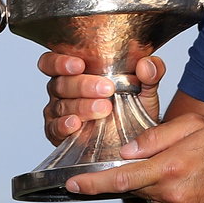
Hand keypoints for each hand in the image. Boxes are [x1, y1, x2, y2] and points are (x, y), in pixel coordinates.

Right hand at [39, 53, 164, 145]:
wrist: (135, 140)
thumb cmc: (133, 108)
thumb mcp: (146, 89)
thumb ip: (150, 73)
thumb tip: (147, 63)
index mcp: (77, 72)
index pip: (53, 62)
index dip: (60, 62)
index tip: (79, 65)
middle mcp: (63, 90)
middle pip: (60, 83)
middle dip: (83, 85)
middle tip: (106, 89)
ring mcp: (60, 113)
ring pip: (61, 105)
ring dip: (82, 106)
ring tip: (104, 109)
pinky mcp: (60, 134)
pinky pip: (55, 129)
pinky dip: (64, 125)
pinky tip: (75, 124)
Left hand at [67, 112, 203, 202]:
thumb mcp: (195, 126)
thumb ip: (157, 136)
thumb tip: (127, 152)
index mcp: (169, 168)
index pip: (121, 178)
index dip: (93, 184)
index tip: (72, 185)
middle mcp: (172, 196)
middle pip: (137, 188)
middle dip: (139, 176)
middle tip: (165, 163)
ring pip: (155, 200)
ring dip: (161, 186)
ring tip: (191, 172)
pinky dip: (176, 199)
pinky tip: (198, 187)